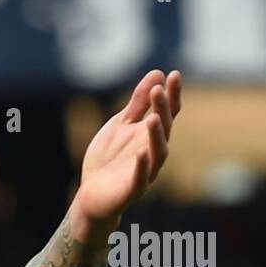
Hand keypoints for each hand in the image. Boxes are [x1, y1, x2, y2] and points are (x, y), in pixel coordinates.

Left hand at [71, 69, 182, 237]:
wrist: (92, 193)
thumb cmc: (109, 158)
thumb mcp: (120, 125)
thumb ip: (137, 103)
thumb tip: (157, 73)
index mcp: (150, 134)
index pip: (167, 112)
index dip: (172, 94)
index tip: (174, 74)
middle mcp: (153, 151)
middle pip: (164, 129)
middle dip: (162, 109)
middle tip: (158, 90)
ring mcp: (145, 172)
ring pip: (158, 153)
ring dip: (157, 136)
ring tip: (154, 118)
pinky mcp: (132, 190)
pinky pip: (141, 179)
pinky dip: (142, 167)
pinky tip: (140, 153)